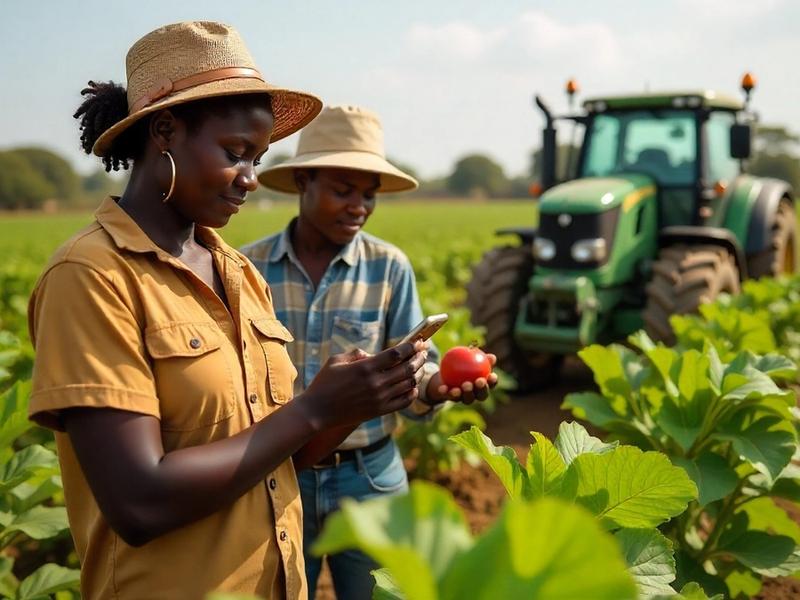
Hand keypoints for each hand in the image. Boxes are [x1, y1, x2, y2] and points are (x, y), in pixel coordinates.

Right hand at [297, 341, 426, 429]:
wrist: (317, 412)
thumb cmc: (324, 383)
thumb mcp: (336, 361)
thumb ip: (356, 354)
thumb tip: (371, 354)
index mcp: (365, 367)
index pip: (396, 354)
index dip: (410, 346)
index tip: (418, 341)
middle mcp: (375, 383)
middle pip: (407, 368)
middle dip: (419, 357)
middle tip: (423, 351)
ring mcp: (379, 398)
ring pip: (408, 384)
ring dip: (418, 373)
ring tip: (420, 366)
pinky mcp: (379, 411)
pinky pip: (404, 401)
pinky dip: (412, 392)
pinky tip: (412, 386)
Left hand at [426, 353, 497, 404]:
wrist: (446, 374)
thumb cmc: (463, 364)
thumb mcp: (471, 358)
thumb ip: (480, 358)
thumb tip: (492, 357)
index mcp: (483, 386)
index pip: (491, 385)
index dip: (493, 382)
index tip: (491, 375)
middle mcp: (475, 395)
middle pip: (481, 396)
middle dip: (481, 389)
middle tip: (479, 381)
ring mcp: (463, 399)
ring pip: (467, 399)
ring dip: (467, 393)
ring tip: (465, 385)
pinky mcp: (451, 399)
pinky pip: (448, 396)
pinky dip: (446, 391)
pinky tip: (443, 387)